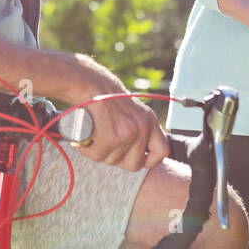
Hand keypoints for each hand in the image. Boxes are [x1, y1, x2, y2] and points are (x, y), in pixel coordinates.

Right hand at [68, 56, 168, 172]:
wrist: (89, 84)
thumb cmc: (106, 97)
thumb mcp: (132, 111)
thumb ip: (139, 130)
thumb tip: (141, 156)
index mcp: (149, 121)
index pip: (162, 151)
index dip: (150, 160)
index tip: (139, 160)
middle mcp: (142, 128)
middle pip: (134, 164)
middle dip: (119, 160)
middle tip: (107, 147)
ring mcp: (127, 135)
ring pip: (113, 161)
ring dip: (101, 152)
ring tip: (95, 135)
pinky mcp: (110, 139)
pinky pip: (98, 156)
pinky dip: (89, 149)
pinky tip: (86, 136)